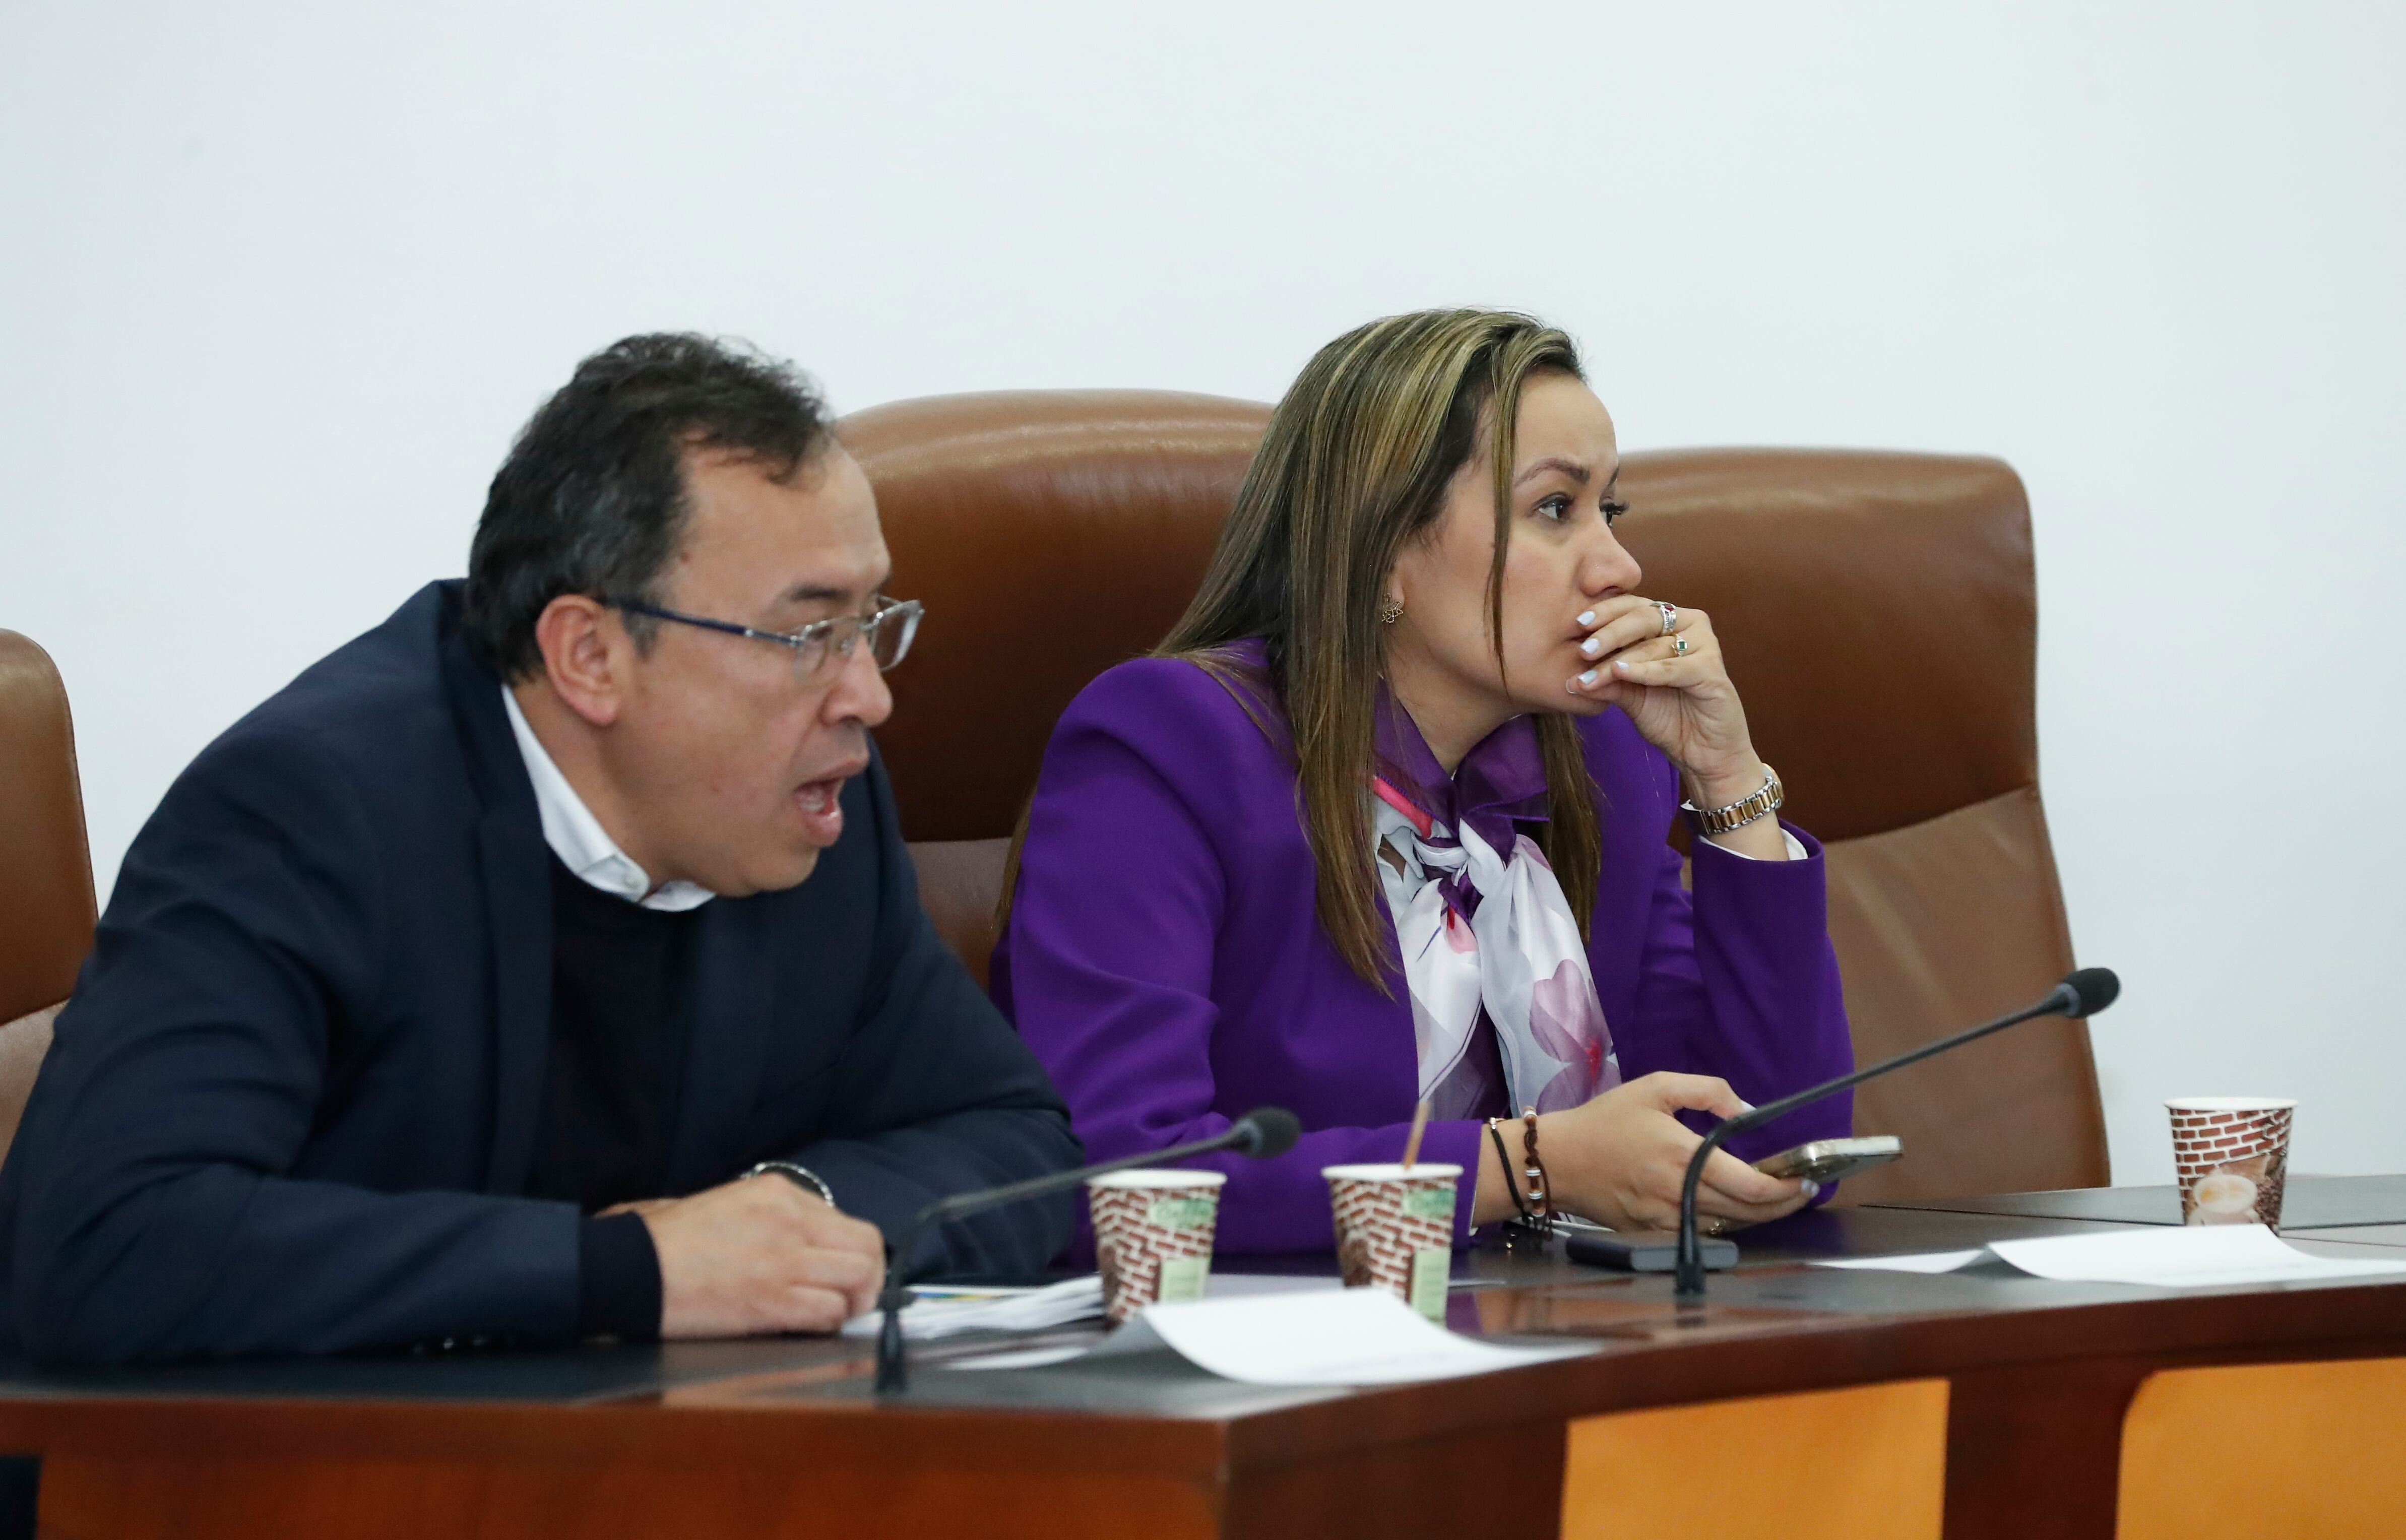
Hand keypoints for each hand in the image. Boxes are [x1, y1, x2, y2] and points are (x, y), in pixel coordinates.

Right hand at [637, 1174, 886, 1338]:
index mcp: (776, 1192)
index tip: (839, 1271)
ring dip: (855, 1302)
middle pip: (867, 1245)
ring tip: (836, 1313)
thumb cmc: (665, 1241)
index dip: (850, 1252)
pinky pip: (830, 1312)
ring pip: (859, 1278)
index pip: (845, 1220)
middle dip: (869, 1276)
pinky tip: (810, 1327)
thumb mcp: (722, 1202)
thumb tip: (796, 1238)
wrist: (630, 1268)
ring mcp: (784, 1259)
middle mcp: (789, 1219)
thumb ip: (766, 1215)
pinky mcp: (773, 1300)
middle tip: (853, 1297)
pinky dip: (829, 1324)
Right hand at [1478, 1072, 1810, 1232]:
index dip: (1786, 1189)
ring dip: (1759, 1217)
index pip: (1751, 1186)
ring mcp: (1666, 1219)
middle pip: (1748, 1212)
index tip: (1806, 1181)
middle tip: (1803, 1192)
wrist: (1557, 1160)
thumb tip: (1747, 1112)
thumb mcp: (1655, 1087)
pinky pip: (1702, 1233)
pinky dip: (1726, 1224)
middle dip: (1783, 1205)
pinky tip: (1735, 1210)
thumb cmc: (1606, 1120)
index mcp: (1684, 1156)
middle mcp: (1679, 1194)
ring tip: (1777, 1200)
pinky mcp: (1653, 1232)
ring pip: (1729, 1227)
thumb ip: (1708, 1091)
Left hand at [1563, 596, 1764, 807]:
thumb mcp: (1629, 696)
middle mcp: (1688, 624)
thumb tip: (1568, 680)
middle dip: (1609, 634)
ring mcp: (1704, 644)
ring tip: (1592, 675)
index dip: (1604, 612)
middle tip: (1583, 651)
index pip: (1632, 606)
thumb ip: (1605, 682)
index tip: (1576, 625)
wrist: (1702, 753)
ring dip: (1619, 661)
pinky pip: (1673, 667)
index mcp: (1667, 622)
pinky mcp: (1712, 669)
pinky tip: (1620, 673)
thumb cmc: (1669, 718)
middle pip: (1643, 618)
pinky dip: (1645, 671)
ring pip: (1654, 645)